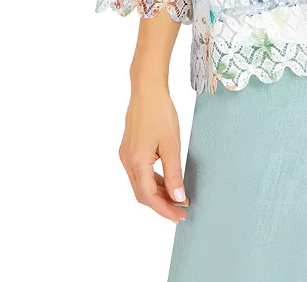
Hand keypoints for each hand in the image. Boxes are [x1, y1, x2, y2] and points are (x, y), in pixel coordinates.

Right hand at [119, 81, 189, 221]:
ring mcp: (126, 155)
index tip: (179, 216)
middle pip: (142, 193)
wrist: (147, 90)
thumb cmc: (159, 112)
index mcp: (136, 162)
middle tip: (180, 210)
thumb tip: (177, 197)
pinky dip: (153, 180)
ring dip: (158, 193)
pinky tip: (167, 181)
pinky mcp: (129, 149)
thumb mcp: (172, 144)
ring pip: (140, 184)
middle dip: (161, 204)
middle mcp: (127, 161)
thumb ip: (174, 173)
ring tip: (177, 197)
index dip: (164, 209)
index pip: (149, 196)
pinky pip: (140, 172)